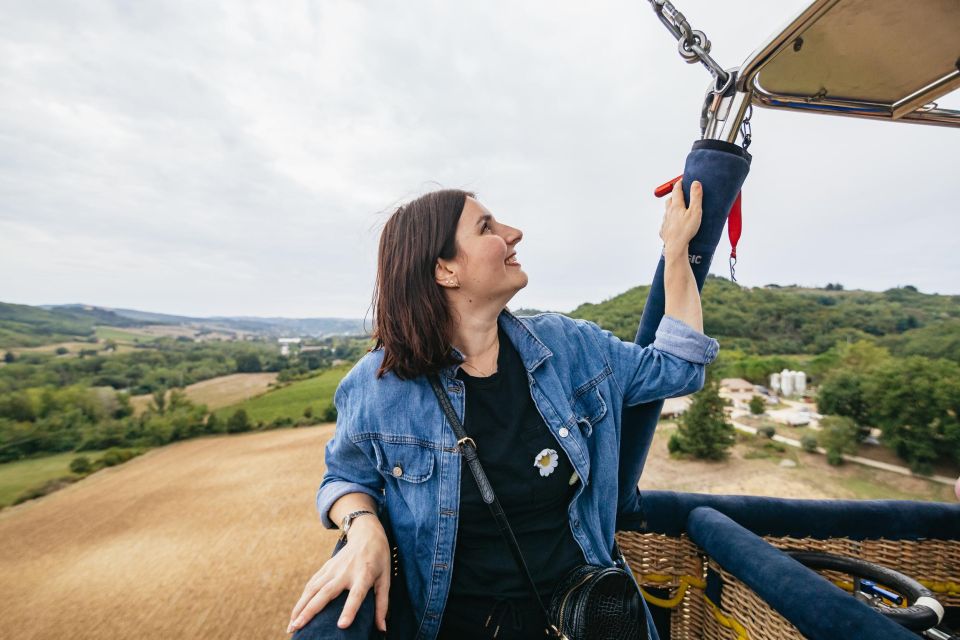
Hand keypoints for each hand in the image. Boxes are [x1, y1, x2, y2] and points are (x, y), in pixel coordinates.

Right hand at [287, 518, 390, 633]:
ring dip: (300, 606)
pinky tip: (296, 612)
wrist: (367, 534)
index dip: (349, 610)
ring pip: (313, 588)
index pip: (356, 595)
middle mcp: (345, 571)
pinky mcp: (326, 567)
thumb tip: (382, 629)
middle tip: (298, 627)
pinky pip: (312, 584)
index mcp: (364, 575)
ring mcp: (333, 568)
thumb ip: (382, 604)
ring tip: (292, 625)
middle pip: (326, 592)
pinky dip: (302, 598)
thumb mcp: (386, 579)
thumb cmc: (379, 559)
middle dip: (310, 611)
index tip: (341, 625)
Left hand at [659, 178, 702, 255]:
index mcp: (676, 206)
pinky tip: (674, 225)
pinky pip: (666, 223)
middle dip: (675, 195)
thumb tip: (695, 183)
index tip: (682, 179)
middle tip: (681, 194)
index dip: (680, 183)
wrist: (675, 247)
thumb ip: (696, 197)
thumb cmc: (686, 230)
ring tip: (679, 210)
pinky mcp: (664, 231)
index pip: (676, 190)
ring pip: (667, 211)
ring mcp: (665, 222)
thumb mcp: (695, 212)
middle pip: (670, 200)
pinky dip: (670, 221)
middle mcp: (668, 212)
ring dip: (672, 208)